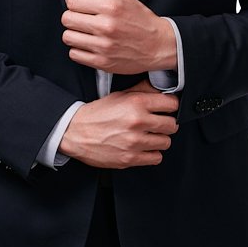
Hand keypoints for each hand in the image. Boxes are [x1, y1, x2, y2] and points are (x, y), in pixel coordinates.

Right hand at [58, 81, 178, 168]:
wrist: (75, 132)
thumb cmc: (97, 114)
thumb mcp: (120, 95)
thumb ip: (142, 91)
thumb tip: (161, 88)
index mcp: (136, 103)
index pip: (171, 103)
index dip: (170, 106)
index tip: (167, 109)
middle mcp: (137, 121)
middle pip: (172, 125)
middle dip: (167, 124)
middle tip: (158, 124)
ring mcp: (135, 141)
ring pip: (166, 142)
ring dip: (159, 140)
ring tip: (148, 136)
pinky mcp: (131, 158)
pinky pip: (156, 157)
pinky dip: (152, 153)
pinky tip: (143, 147)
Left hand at [61, 0, 176, 74]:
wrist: (158, 45)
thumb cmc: (139, 18)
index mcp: (110, 5)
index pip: (72, 1)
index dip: (74, 1)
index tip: (81, 5)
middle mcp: (106, 25)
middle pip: (67, 18)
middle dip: (73, 16)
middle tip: (84, 18)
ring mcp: (104, 45)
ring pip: (68, 37)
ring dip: (74, 33)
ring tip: (87, 32)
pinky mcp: (102, 62)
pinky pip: (74, 54)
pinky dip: (79, 49)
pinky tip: (91, 44)